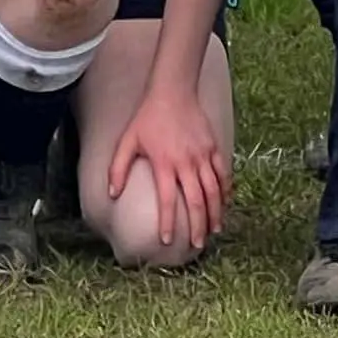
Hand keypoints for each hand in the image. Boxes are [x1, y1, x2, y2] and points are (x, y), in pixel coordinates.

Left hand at [107, 80, 230, 255]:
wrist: (173, 92)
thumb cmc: (147, 118)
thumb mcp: (127, 141)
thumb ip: (118, 168)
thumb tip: (112, 195)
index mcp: (164, 164)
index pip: (166, 200)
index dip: (167, 222)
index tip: (167, 240)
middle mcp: (186, 163)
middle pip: (196, 202)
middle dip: (197, 226)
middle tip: (198, 245)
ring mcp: (203, 156)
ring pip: (214, 192)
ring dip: (215, 214)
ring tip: (214, 231)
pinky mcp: (214, 148)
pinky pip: (224, 175)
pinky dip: (226, 192)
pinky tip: (225, 206)